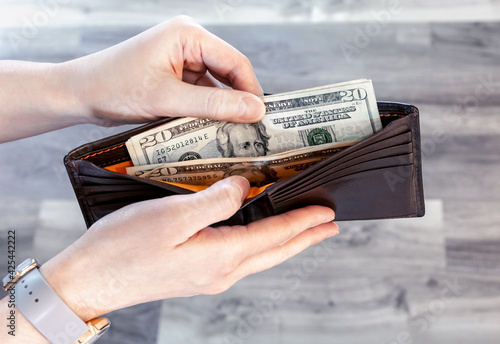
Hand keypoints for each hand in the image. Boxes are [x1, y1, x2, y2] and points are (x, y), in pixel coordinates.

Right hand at [40, 176, 338, 320]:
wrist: (89, 280)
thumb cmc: (124, 248)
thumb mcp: (173, 216)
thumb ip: (216, 200)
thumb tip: (245, 187)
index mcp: (221, 256)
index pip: (275, 235)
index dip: (303, 222)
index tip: (327, 213)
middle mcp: (221, 272)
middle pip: (275, 252)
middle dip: (304, 237)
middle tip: (327, 225)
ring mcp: (208, 276)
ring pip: (260, 256)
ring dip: (285, 241)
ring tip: (302, 230)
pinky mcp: (195, 274)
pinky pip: (241, 257)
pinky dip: (260, 244)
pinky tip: (256, 236)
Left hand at [64, 15, 265, 125]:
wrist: (79, 94)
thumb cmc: (114, 87)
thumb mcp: (168, 98)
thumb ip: (214, 104)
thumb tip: (254, 109)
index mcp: (188, 35)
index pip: (235, 62)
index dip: (251, 91)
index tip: (261, 119)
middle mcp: (188, 43)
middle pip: (228, 74)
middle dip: (237, 102)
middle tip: (249, 130)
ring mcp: (182, 60)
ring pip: (216, 87)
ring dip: (221, 109)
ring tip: (231, 134)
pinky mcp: (175, 76)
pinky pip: (201, 94)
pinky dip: (206, 112)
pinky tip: (210, 129)